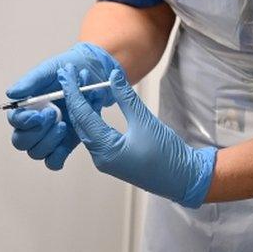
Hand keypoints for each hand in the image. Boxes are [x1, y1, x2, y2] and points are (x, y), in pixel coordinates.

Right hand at [6, 43, 119, 169]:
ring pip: (37, 153)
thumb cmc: (67, 69)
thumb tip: (11, 93)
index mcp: (27, 107)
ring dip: (49, 141)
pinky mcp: (64, 145)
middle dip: (36, 132)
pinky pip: (54, 161)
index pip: (15, 121)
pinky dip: (59, 155)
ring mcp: (49, 136)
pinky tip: (67, 138)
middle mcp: (34, 124)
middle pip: (21, 142)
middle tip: (54, 115)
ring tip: (65, 124)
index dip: (23, 121)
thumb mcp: (48, 70)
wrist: (93, 73)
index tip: (38, 114)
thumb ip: (30, 82)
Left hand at [60, 64, 216, 207]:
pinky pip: (97, 133)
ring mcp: (106, 159)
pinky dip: (94, 116)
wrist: (184, 178)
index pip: (82, 115)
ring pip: (87, 127)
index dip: (73, 91)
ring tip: (85, 82)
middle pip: (80, 122)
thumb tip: (112, 75)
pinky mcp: (113, 157)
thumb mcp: (145, 120)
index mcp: (106, 150)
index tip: (67, 73)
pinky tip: (96, 100)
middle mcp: (100, 157)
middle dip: (75, 96)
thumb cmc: (168, 155)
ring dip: (85, 105)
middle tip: (71, 73)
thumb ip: (125, 97)